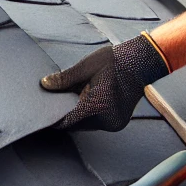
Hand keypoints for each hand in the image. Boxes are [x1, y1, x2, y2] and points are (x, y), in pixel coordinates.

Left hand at [41, 34, 170, 131]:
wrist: (142, 62)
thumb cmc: (114, 61)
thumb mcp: (86, 66)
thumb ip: (65, 79)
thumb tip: (44, 85)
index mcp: (97, 107)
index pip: (67, 121)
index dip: (54, 117)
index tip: (44, 112)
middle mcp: (106, 120)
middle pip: (76, 124)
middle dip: (66, 114)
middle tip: (58, 101)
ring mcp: (114, 124)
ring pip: (86, 124)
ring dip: (79, 114)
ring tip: (75, 97)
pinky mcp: (118, 123)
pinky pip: (97, 123)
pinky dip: (90, 114)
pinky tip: (89, 99)